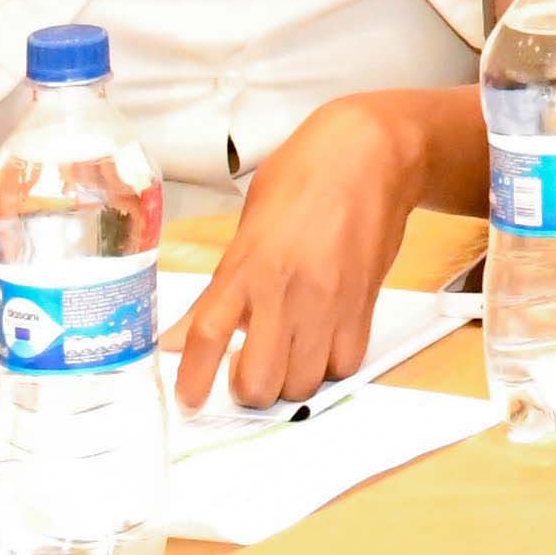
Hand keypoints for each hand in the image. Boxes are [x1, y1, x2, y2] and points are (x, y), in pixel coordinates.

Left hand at [168, 95, 418, 411]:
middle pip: (259, 381)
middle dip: (249, 389)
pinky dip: (330, 366)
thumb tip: (183, 335)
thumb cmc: (306, 175)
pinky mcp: (364, 303)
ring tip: (286, 358)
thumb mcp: (249, 225)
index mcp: (246, 264)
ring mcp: (328, 300)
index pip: (207, 336)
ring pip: (304, 384)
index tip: (190, 400)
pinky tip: (322, 345)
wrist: (372, 154)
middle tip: (247, 371)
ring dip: (290, 381)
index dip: (193, 380)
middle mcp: (285, 289)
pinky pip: (346, 364)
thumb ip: (218, 287)